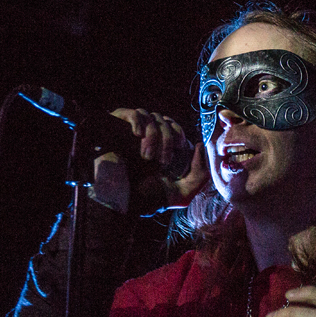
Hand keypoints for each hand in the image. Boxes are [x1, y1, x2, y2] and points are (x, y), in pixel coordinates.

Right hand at [91, 109, 206, 214]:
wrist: (120, 203)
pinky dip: (138, 120)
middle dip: (167, 138)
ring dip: (153, 135)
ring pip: (149, 116)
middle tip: (162, 161)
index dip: (179, 134)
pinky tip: (137, 134)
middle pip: (164, 121)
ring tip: (146, 157)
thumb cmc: (147, 199)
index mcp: (161, 149)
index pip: (174, 128)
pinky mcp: (115, 130)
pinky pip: (131, 113)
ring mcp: (131, 134)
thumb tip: (200, 145)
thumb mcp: (182, 194)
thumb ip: (199, 175)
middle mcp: (146, 140)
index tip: (179, 148)